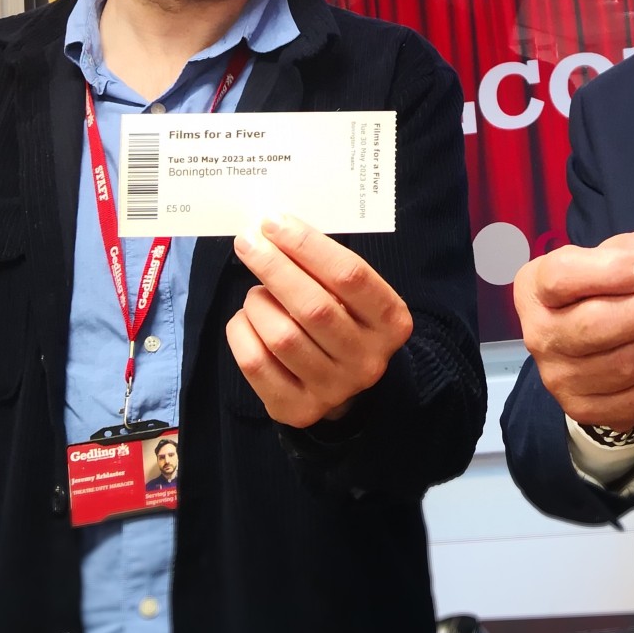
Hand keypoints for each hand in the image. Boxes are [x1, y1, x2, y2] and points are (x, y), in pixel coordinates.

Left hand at [226, 215, 413, 427]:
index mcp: (391, 321)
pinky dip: (242, 331)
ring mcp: (334, 388)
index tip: (274, 223)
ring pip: (282, 337)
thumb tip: (273, 229)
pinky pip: (256, 363)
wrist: (346, 384)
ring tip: (256, 292)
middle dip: (274, 267)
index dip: (307, 245)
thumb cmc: (344, 319)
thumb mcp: (352, 294)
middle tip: (248, 242)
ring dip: (258, 303)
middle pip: (313, 307)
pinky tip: (247, 319)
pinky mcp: (298, 409)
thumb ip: (324, 266)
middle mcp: (368, 359)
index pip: (350, 275)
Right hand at [513, 230, 633, 431]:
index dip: (612, 272)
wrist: (580, 346)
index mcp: (537, 288)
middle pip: (597, 326)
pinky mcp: (589, 409)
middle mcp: (541, 336)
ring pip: (625, 364)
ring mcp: (562, 379)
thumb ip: (631, 251)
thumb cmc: (596, 290)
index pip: (563, 278)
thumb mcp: (604, 258)